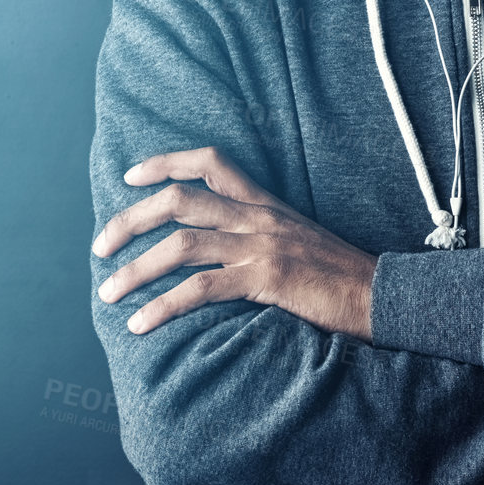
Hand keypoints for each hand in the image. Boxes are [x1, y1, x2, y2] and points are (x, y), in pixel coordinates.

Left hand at [92, 146, 376, 341]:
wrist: (383, 295)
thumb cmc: (339, 276)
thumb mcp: (298, 240)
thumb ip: (259, 234)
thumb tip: (218, 246)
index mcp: (264, 203)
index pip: (209, 161)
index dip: (164, 163)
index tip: (129, 177)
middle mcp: (258, 217)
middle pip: (178, 200)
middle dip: (129, 220)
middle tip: (100, 247)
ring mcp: (261, 246)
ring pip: (181, 245)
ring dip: (135, 269)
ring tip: (108, 292)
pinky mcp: (267, 280)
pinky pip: (202, 289)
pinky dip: (164, 306)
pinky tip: (141, 323)